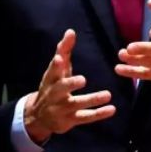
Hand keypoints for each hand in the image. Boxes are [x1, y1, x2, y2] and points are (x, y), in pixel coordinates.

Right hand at [24, 29, 115, 143]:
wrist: (39, 115)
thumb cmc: (52, 86)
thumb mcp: (55, 70)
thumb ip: (64, 50)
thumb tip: (70, 31)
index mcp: (51, 79)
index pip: (52, 70)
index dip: (56, 65)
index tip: (60, 58)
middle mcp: (54, 94)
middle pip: (61, 88)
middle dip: (70, 84)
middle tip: (82, 80)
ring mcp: (62, 108)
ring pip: (77, 103)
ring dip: (92, 99)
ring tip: (108, 94)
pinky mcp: (70, 120)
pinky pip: (85, 117)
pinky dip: (98, 114)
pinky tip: (111, 109)